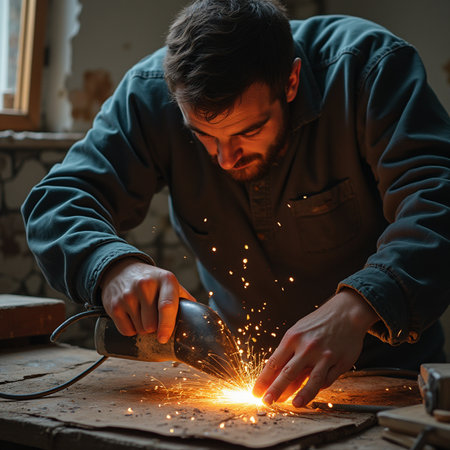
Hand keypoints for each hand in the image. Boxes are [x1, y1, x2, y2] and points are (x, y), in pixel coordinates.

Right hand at [100, 258, 195, 342]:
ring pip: (139, 329)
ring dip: (143, 330)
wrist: (121, 269)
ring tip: (143, 316)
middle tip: (154, 320)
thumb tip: (201, 320)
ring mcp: (128, 295)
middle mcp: (146, 285)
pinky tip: (132, 318)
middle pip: (152, 324)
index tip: (164, 338)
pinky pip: (126, 330)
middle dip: (155, 329)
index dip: (167, 325)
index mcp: (166, 280)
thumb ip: (185, 300)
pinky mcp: (114, 305)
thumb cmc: (152, 281)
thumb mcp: (169, 283)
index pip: (167, 305)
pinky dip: (130, 330)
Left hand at [252, 289, 378, 407]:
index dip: (263, 380)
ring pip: (311, 380)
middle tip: (266, 402)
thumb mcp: (298, 332)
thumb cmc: (317, 323)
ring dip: (302, 395)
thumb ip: (288, 353)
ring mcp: (325, 355)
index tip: (256, 391)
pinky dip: (319, 386)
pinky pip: (327, 379)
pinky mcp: (340, 362)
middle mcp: (307, 347)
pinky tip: (312, 391)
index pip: (274, 363)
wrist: (345, 312)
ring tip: (294, 405)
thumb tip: (275, 375)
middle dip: (275, 390)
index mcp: (293, 338)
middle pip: (288, 373)